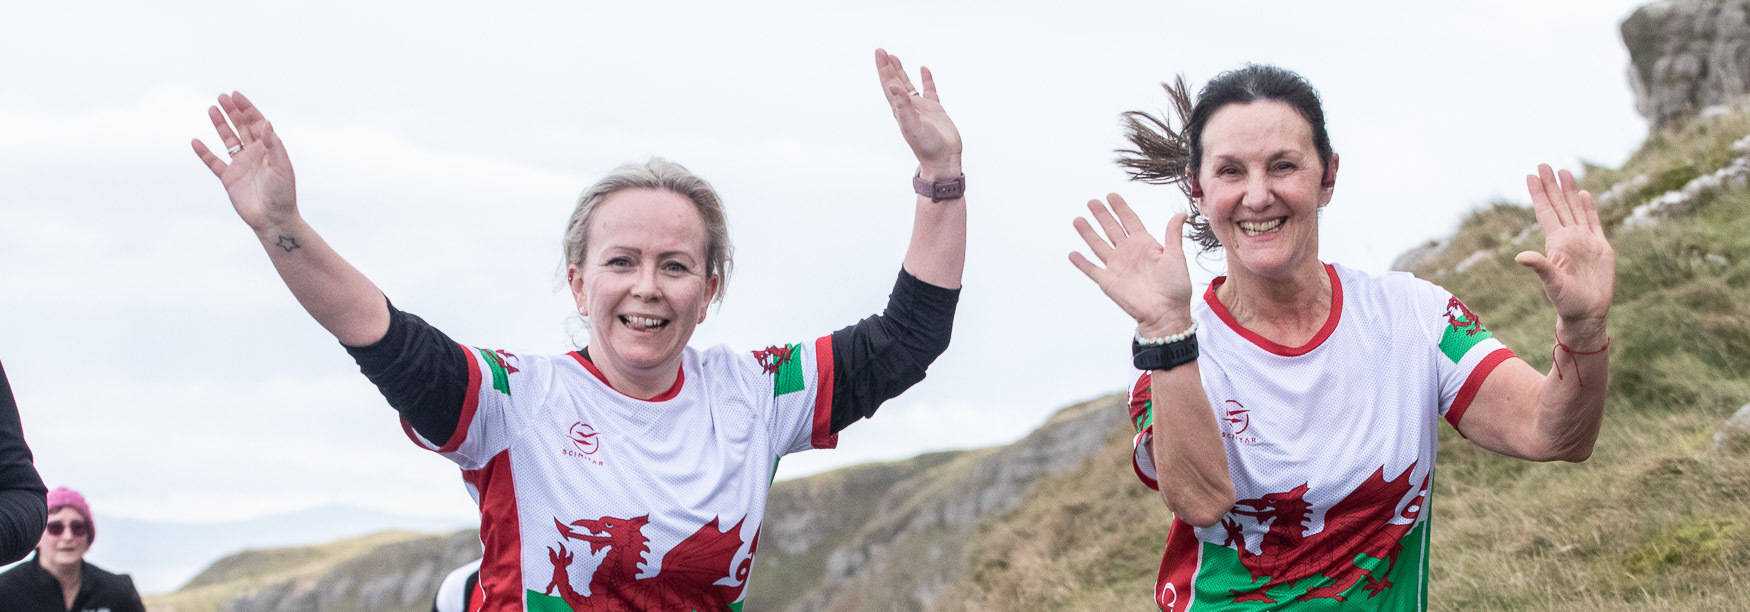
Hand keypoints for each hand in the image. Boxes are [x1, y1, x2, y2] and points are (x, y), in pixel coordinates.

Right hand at [190, 92, 297, 231]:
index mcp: (269, 148)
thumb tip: (266, 122)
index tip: (235, 95)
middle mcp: (254, 153)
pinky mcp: (229, 178)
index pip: (257, 122)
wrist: (273, 219)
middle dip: (232, 111)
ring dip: (220, 125)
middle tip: (221, 97)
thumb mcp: (281, 167)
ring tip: (211, 108)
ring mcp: (241, 165)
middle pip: (242, 127)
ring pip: (228, 140)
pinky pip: (214, 162)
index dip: (247, 108)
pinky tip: (195, 141)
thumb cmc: (283, 193)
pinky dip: (204, 152)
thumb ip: (273, 145)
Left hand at [874, 48, 961, 177]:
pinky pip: (929, 91)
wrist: (943, 160)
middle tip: (882, 51)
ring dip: (901, 72)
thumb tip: (892, 86)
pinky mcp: (936, 111)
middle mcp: (908, 107)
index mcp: (900, 110)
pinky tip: (924, 70)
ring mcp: (922, 108)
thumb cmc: (927, 147)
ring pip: (908, 85)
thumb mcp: (912, 125)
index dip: (883, 69)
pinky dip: (926, 80)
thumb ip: (903, 106)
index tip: (879, 53)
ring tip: (894, 57)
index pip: (889, 85)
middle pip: (895, 82)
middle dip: (888, 67)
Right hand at [1069, 194, 1194, 334]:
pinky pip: (1092, 269)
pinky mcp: (1108, 281)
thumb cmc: (1175, 287)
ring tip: (1078, 220)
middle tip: (1091, 201)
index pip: (1129, 220)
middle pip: (1111, 229)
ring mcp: (1116, 266)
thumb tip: (1181, 213)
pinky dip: (1082, 262)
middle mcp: (1128, 252)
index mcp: (1145, 244)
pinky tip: (1073, 253)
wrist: (1165, 313)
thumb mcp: (1176, 257)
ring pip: (1098, 244)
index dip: (1120, 208)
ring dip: (1088, 233)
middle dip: (1101, 215)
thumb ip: (1173, 235)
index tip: (1111, 195)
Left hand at [1514, 164, 1614, 342]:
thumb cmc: (1567, 302)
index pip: (1545, 212)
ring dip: (1569, 191)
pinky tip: (1583, 194)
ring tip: (1563, 171)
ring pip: (1575, 209)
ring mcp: (1584, 241)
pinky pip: (1594, 222)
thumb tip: (1519, 256)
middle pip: (1558, 205)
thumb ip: (1540, 267)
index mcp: (1556, 243)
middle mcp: (1569, 238)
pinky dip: (1589, 208)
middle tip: (1543, 163)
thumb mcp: (1552, 283)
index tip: (1530, 175)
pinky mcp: (1600, 247)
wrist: (1588, 313)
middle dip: (1551, 185)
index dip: (1538, 194)